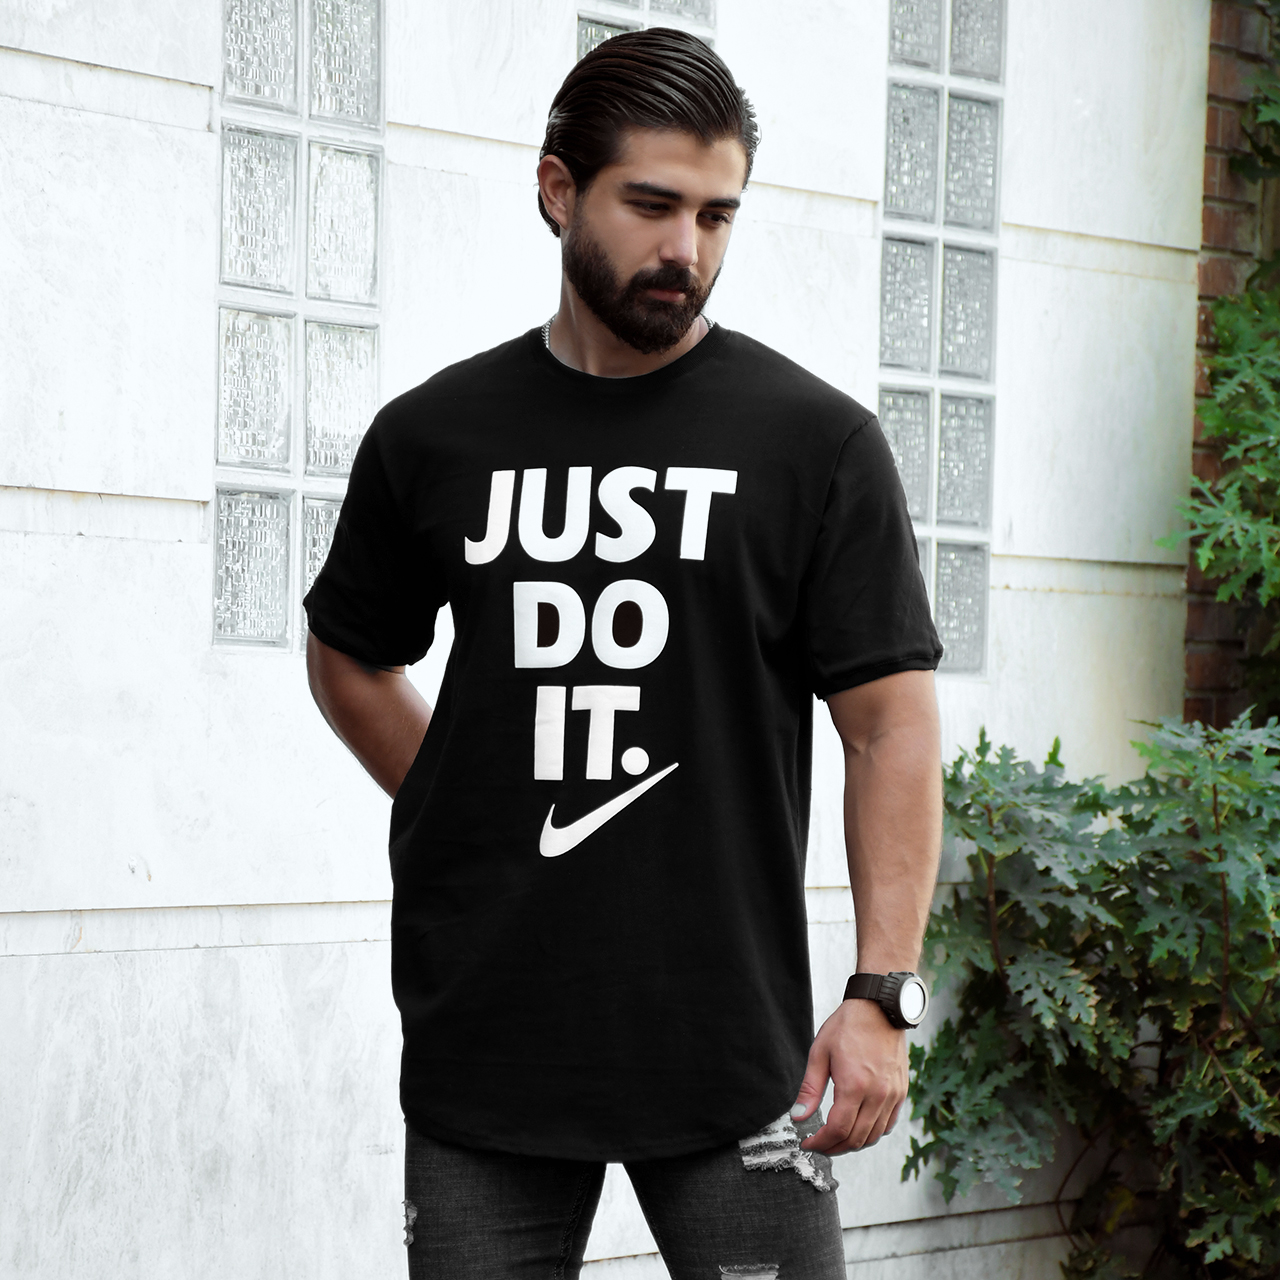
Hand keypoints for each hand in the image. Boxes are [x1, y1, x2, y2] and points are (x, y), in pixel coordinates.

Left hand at [790, 998, 907, 1154]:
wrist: (879, 1008)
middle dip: (834, 1148)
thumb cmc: (848, 1026)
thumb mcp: (820, 1053)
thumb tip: (799, 1117)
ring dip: (853, 1144)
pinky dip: (872, 1133)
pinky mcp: (901, 1092)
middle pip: (856, 1139)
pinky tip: (859, 1128)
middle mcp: (877, 1094)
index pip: (838, 1130)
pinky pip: (888, 1124)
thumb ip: (810, 1089)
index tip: (809, 1144)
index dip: (821, 1143)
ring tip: (836, 1139)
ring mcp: (892, 1095)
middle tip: (819, 1145)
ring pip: (873, 1136)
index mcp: (855, 1085)